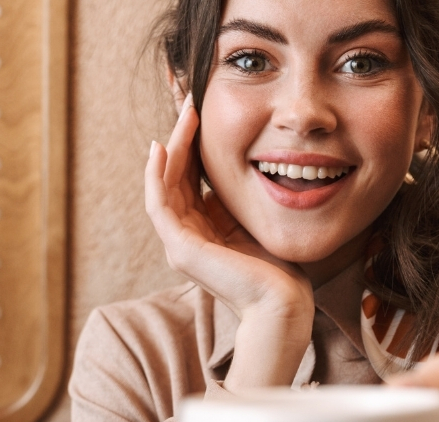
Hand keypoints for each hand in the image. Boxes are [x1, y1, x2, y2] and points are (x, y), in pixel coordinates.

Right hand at [144, 96, 313, 388]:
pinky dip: (157, 174)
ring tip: (184, 114)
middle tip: (189, 99)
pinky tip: (162, 147)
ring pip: (163, 183)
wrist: (282, 305)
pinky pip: (159, 202)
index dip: (192, 142)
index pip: (190, 177)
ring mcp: (179, 243)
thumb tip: (252, 159)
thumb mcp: (258, 220)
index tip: (202, 109)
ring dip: (171, 145)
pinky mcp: (180, 248)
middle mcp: (185, 236)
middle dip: (180, 135)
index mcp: (202, 230)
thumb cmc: (279, 269)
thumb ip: (243, 198)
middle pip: (173, 175)